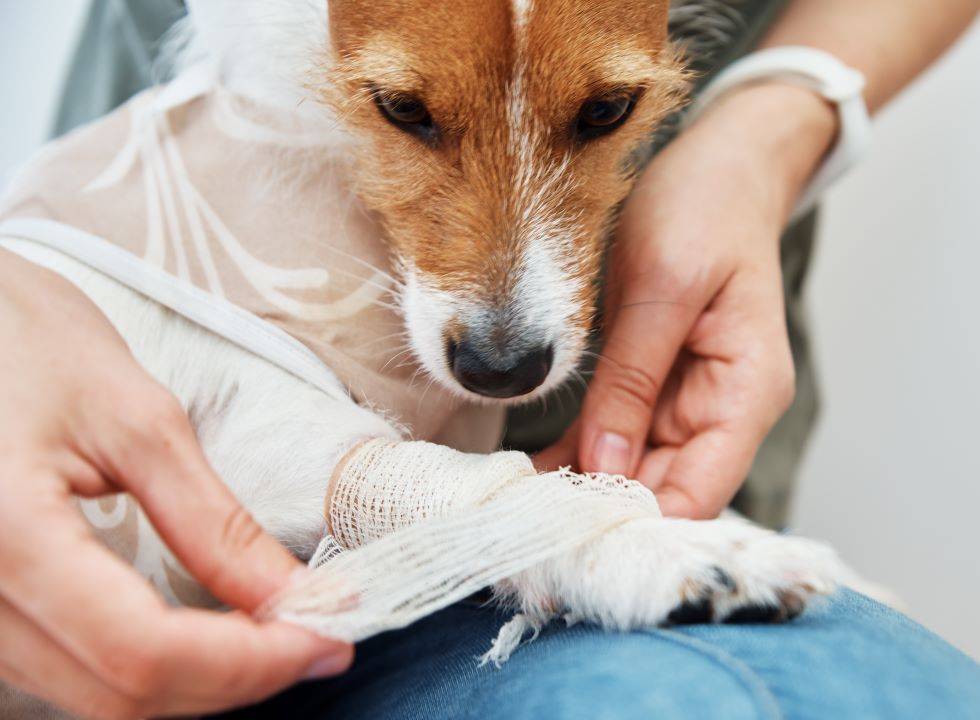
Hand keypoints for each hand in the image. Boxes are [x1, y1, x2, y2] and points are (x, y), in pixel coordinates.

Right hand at [0, 249, 350, 718]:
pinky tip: (203, 633)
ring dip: (198, 680)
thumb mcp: (136, 421)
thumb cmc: (28, 341)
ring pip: (95, 696)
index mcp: (6, 538)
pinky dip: (150, 668)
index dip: (250, 662)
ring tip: (273, 634)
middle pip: (122, 692)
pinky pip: (68, 671)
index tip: (328, 639)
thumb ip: (213, 523)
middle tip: (317, 637)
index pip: (145, 652)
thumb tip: (294, 595)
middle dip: (236, 677)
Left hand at [538, 83, 836, 518]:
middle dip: (599, 509)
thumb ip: (634, 377)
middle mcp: (721, 409)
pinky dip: (576, 455)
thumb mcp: (663, 286)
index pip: (700, 494)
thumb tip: (604, 467)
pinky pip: (613, 436)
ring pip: (632, 471)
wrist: (715, 165)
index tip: (570, 528)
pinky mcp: (652, 385)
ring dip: (580, 487)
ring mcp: (685, 400)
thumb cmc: (704, 208)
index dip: (639, 520)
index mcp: (746, 391)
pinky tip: (530, 468)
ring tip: (514, 501)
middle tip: (521, 518)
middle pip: (662, 491)